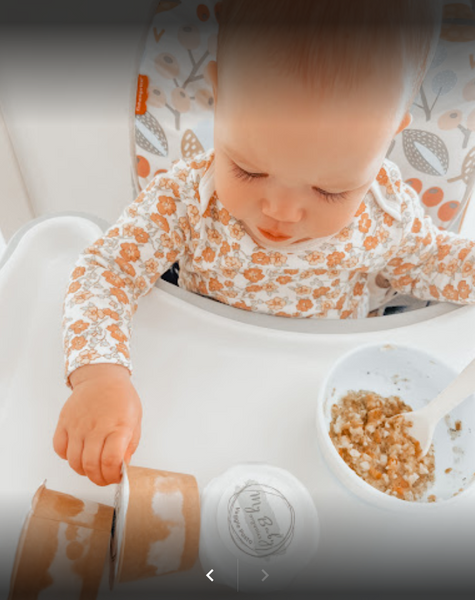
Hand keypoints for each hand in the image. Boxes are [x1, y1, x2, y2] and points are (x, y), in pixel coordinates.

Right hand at [53, 365, 141, 485]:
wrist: (101, 377)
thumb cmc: (120, 398)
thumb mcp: (135, 420)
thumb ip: (129, 445)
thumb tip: (122, 467)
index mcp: (117, 427)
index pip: (111, 461)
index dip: (112, 476)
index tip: (116, 477)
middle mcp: (96, 427)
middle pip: (91, 465)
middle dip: (99, 479)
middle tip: (104, 478)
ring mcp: (77, 425)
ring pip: (74, 461)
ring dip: (84, 471)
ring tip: (92, 467)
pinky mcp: (64, 423)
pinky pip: (60, 449)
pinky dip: (67, 457)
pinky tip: (78, 453)